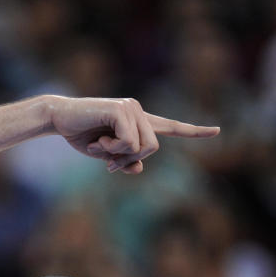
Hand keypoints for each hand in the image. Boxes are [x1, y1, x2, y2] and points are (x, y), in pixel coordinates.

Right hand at [45, 96, 219, 173]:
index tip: (217, 131)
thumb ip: (123, 161)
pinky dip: (112, 148)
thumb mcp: (105, 155)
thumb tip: (139, 168)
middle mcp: (138, 111)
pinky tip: (98, 141)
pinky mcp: (122, 109)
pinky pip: (128, 141)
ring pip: (142, 146)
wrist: (58, 118)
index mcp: (137, 121)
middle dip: (130, 159)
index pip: (170, 126)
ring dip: (118, 155)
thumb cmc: (79, 135)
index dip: (193, 131)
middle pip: (153, 148)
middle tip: (109, 163)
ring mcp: (132, 108)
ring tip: (99, 146)